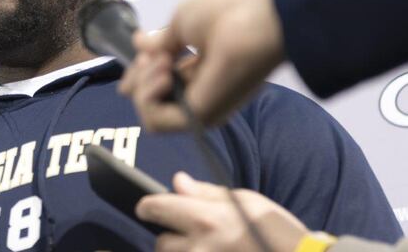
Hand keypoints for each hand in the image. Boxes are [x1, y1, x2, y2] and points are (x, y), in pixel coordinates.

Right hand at [118, 0, 284, 130]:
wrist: (261, 16)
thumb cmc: (228, 11)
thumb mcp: (182, 23)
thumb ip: (159, 42)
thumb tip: (138, 44)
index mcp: (200, 71)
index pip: (158, 86)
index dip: (140, 70)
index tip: (141, 48)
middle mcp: (199, 93)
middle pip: (149, 101)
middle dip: (138, 76)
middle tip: (152, 54)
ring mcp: (200, 108)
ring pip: (150, 114)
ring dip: (143, 85)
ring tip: (162, 61)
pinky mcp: (199, 116)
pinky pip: (157, 121)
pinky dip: (148, 97)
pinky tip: (163, 72)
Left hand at [136, 172, 307, 251]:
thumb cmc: (277, 233)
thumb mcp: (245, 200)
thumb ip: (205, 193)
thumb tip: (177, 182)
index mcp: (204, 220)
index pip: (154, 208)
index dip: (150, 206)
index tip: (152, 209)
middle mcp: (197, 248)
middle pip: (161, 242)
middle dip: (173, 237)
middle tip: (198, 237)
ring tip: (211, 250)